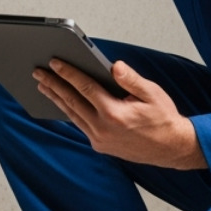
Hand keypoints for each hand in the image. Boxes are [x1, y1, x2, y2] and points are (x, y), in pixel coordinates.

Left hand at [33, 59, 206, 169]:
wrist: (172, 148)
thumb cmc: (163, 119)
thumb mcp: (152, 94)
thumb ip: (131, 79)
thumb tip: (114, 66)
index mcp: (114, 113)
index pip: (84, 87)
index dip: (67, 73)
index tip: (54, 62)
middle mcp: (103, 128)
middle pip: (71, 101)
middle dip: (53, 84)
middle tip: (38, 72)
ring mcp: (99, 139)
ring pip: (72, 115)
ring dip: (56, 98)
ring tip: (43, 85)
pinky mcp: (100, 145)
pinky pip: (80, 125)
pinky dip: (69, 112)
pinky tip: (62, 103)